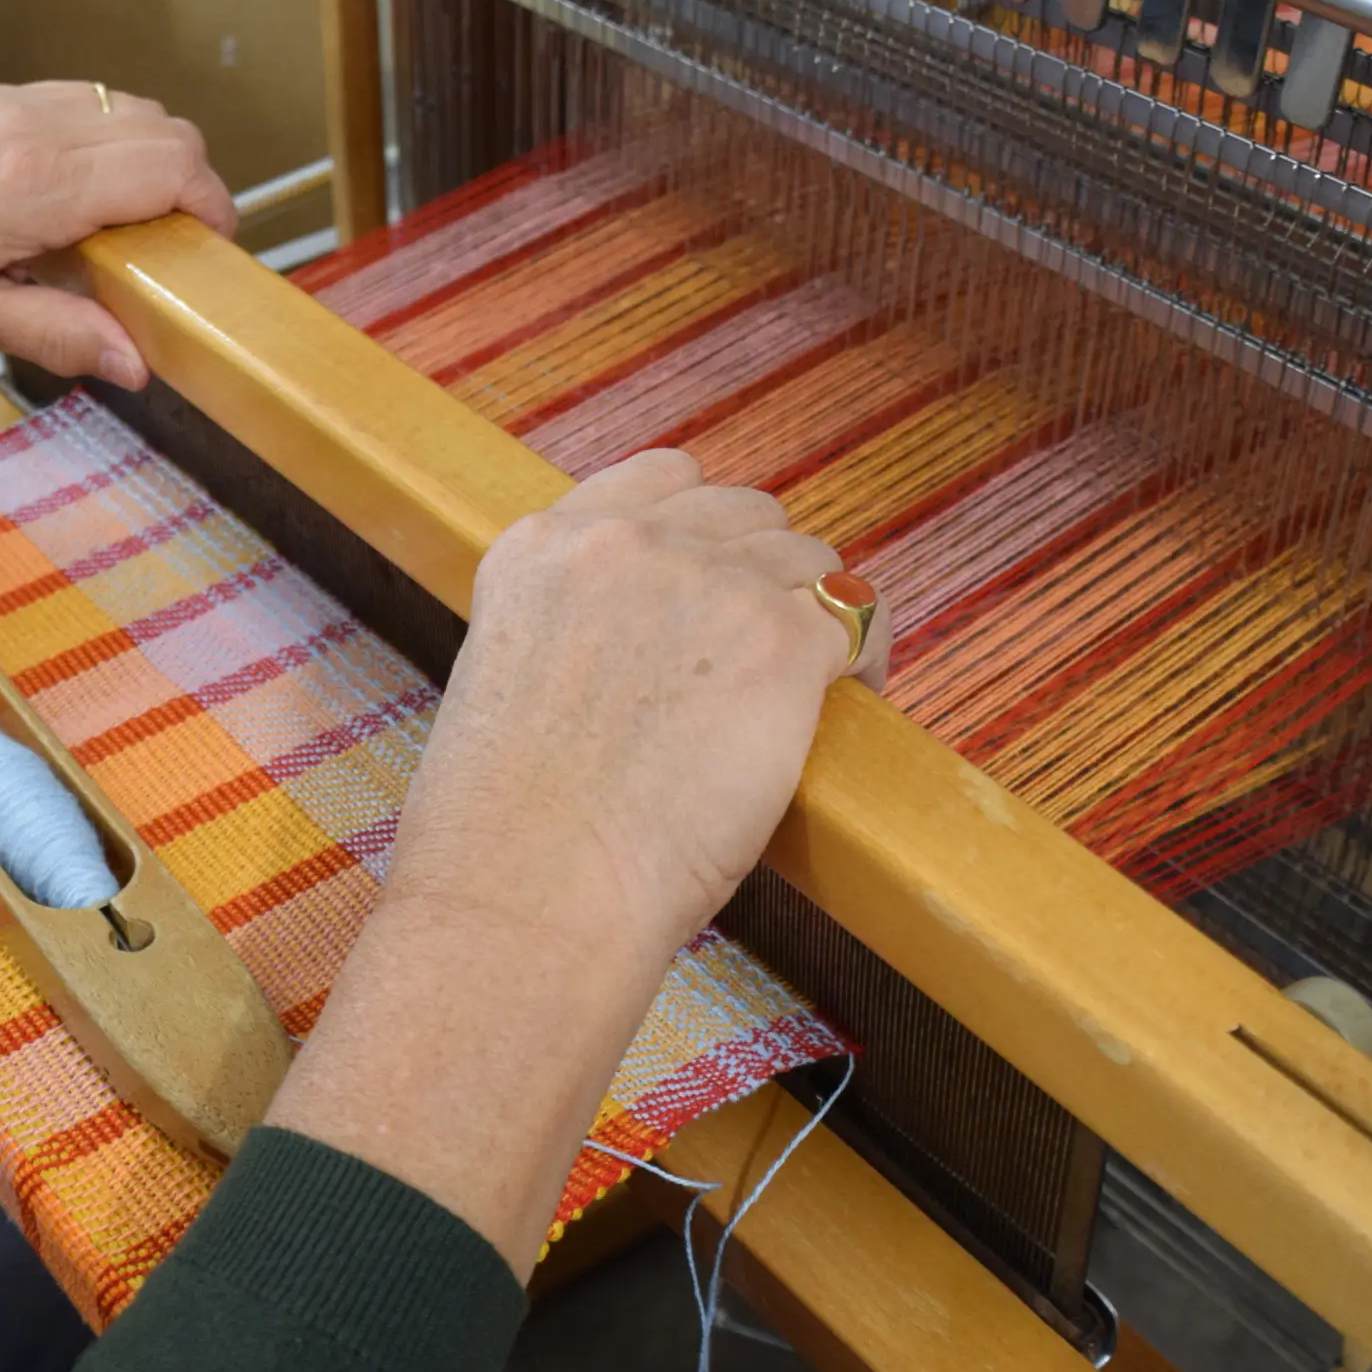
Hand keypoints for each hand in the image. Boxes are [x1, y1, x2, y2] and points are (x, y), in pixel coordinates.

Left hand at [0, 81, 233, 434]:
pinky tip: (75, 207)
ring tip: (122, 236)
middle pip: (161, 127)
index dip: (212, 207)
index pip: (167, 166)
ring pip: (125, 108)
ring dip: (147, 163)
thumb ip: (58, 332)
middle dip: (190, 186)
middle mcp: (23, 126)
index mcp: (27, 182)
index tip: (211, 255)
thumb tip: (136, 361)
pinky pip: (79, 106)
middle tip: (172, 254)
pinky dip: (104, 146)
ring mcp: (2, 105)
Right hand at [390, 448, 877, 988]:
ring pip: (810, 560)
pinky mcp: (781, 642)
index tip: (713, 586)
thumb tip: (659, 647)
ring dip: (812, 615)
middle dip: (761, 576)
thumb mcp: (510, 681)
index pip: (663, 480)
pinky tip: (850, 701)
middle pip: (746, 514)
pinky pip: (858, 620)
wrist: (531, 891)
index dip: (703, 535)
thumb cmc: (510, 831)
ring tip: (812, 685)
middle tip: (760, 655)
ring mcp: (708, 584)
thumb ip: (577, 630)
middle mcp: (624, 544)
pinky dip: (862, 661)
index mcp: (542, 547)